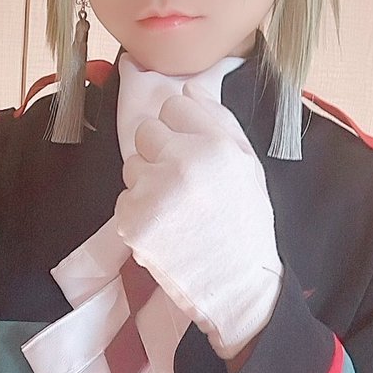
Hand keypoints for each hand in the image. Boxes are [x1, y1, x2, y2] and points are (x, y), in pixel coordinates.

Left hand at [114, 81, 282, 359]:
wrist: (236, 286)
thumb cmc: (244, 224)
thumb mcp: (248, 165)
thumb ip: (218, 120)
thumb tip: (187, 87)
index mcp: (216, 144)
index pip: (174, 105)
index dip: (182, 129)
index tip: (192, 153)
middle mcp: (183, 163)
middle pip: (146, 132)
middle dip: (159, 154)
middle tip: (183, 186)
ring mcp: (155, 192)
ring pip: (132, 166)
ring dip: (147, 184)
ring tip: (176, 211)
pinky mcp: (133, 221)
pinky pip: (124, 200)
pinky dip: (139, 214)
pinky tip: (165, 230)